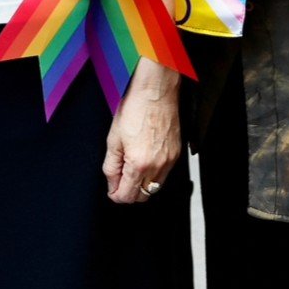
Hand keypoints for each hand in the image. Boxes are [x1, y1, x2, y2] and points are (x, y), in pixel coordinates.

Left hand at [102, 63, 181, 202]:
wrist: (156, 91)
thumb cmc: (135, 109)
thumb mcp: (113, 139)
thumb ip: (111, 166)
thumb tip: (112, 184)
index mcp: (139, 164)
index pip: (127, 196)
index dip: (116, 195)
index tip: (112, 190)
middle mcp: (157, 166)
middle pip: (143, 196)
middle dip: (129, 192)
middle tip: (120, 178)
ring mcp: (169, 161)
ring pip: (155, 187)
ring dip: (142, 183)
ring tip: (131, 166)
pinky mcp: (176, 154)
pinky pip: (164, 174)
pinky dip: (153, 173)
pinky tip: (144, 158)